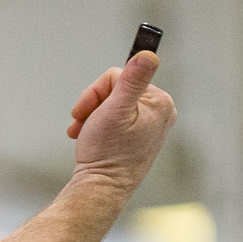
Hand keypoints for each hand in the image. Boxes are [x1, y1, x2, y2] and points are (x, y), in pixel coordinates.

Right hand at [66, 50, 175, 196]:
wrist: (100, 188)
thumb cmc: (107, 152)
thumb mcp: (115, 110)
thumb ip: (133, 80)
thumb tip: (148, 53)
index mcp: (160, 102)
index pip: (119, 76)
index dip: (96, 92)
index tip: (84, 111)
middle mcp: (160, 112)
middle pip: (116, 89)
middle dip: (93, 105)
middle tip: (82, 122)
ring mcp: (149, 125)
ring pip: (111, 103)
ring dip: (92, 115)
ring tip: (84, 132)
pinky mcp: (138, 136)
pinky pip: (114, 118)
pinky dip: (97, 124)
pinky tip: (89, 137)